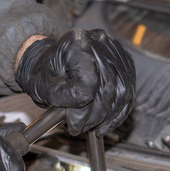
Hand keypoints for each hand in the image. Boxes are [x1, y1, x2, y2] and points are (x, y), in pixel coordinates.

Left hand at [16, 28, 135, 135]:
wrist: (51, 64)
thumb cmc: (45, 72)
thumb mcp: (41, 83)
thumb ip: (58, 91)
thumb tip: (84, 99)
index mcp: (76, 42)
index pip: (90, 80)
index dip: (83, 108)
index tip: (74, 124)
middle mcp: (99, 42)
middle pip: (108, 86)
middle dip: (95, 115)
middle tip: (82, 128)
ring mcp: (115, 51)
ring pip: (122, 91)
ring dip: (109, 115)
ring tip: (93, 128)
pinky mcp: (124, 63)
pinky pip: (129, 92)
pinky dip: (119, 112)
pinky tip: (106, 124)